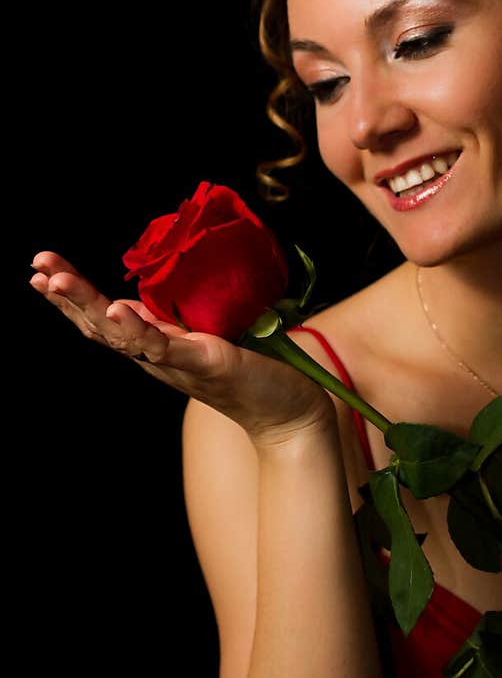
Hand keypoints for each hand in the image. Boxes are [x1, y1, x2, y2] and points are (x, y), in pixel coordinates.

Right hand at [29, 252, 335, 441]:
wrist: (288, 410)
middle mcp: (157, 356)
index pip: (102, 317)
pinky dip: (139, 331)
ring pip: (123, 335)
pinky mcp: (206, 362)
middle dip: (67, 296)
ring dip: (89, 306)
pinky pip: (166, 347)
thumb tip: (168, 274)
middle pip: (100, 325)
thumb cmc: (252, 369)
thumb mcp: (207, 334)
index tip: (41, 269)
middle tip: (37, 266)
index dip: (71, 296)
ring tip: (59, 281)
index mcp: (154, 345)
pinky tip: (119, 312)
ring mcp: (178, 361)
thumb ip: (183, 314)